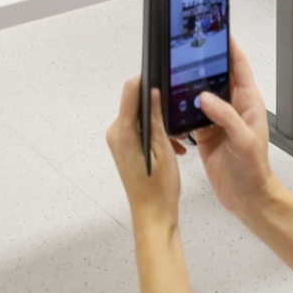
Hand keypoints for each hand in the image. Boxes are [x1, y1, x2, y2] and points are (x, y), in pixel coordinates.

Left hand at [106, 76, 183, 229]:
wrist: (153, 215)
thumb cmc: (158, 190)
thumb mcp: (164, 150)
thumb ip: (156, 119)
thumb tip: (153, 93)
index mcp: (123, 132)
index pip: (130, 92)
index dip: (144, 81)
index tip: (160, 77)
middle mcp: (116, 134)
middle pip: (135, 104)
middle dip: (157, 106)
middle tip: (175, 117)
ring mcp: (119, 141)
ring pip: (140, 117)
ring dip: (158, 122)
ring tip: (176, 140)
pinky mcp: (125, 147)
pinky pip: (140, 130)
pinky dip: (155, 133)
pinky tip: (172, 147)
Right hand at [188, 40, 281, 224]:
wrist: (248, 199)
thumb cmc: (255, 171)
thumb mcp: (244, 141)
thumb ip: (226, 116)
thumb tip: (205, 97)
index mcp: (248, 103)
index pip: (239, 67)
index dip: (229, 47)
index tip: (218, 30)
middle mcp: (233, 108)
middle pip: (216, 77)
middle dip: (202, 63)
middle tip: (187, 48)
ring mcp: (217, 120)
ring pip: (200, 94)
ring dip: (188, 86)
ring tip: (174, 73)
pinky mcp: (205, 133)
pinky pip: (190, 115)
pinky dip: (180, 110)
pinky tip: (170, 106)